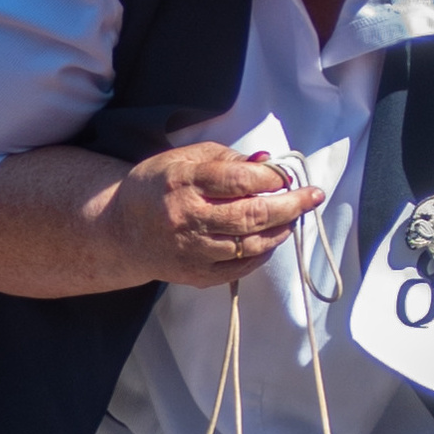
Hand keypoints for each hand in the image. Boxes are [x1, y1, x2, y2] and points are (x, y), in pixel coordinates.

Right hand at [102, 146, 322, 287]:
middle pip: (249, 215)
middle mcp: (186, 219)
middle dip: (289, 206)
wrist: (120, 232)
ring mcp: (191, 251)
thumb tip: (267, 162)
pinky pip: (240, 268)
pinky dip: (262, 253)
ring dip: (280, 230)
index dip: (269, 178)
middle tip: (312, 197)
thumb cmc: (157, 187)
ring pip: (249, 244)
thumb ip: (225, 158)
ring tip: (295, 217)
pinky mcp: (195, 274)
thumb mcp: (183, 159)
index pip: (236, 180)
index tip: (286, 175)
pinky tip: (273, 239)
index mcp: (182, 183)